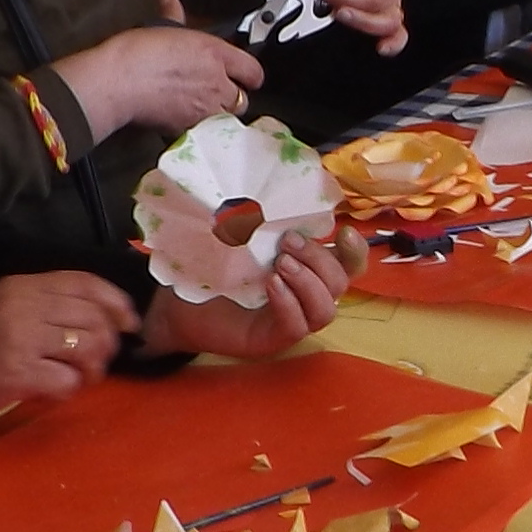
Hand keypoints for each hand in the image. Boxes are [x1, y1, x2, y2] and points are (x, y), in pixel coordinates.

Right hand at [0, 272, 139, 434]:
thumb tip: (98, 315)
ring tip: (76, 378)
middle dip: (107, 344)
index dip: (116, 301)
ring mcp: (21, 339)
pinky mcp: (18, 373)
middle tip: (95, 362)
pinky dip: (68, 391)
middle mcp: (24, 306)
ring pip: (88, 348)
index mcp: (21, 285)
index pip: (84, 282)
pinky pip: (68, 381)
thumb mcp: (0, 307)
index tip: (129, 321)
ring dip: (91, 369)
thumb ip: (43, 305)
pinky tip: (50, 392)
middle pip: (93, 318)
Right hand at [60, 21, 262, 139]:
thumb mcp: (160, 26)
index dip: (250, 75)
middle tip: (218, 94)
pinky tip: (186, 122)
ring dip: (219, 116)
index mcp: (215, 53)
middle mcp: (216, 82)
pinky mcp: (190, 129)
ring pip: (227, 119)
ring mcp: (205, 108)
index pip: (253, 70)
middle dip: (232, 97)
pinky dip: (199, 130)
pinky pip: (205, 134)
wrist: (118, 82)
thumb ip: (173, 14)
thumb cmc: (136, 54)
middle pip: (242, 99)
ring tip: (203, 110)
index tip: (247, 77)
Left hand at [140, 227, 359, 359]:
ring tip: (279, 266)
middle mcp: (305, 296)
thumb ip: (264, 223)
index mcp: (307, 269)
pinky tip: (271, 286)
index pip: (348, 264)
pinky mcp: (272, 340)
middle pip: (340, 284)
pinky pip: (296, 326)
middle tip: (286, 243)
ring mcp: (291, 320)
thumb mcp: (242, 238)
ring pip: (325, 310)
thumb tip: (275, 190)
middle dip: (320, 259)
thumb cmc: (211, 266)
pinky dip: (288, 303)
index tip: (344, 230)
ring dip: (308, 283)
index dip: (354, 250)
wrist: (177, 301)